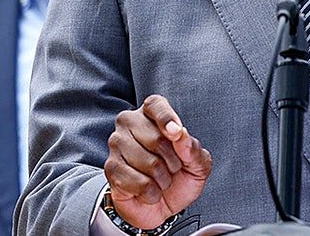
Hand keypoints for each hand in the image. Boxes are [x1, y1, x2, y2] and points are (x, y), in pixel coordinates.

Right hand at [104, 94, 212, 228]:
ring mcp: (117, 144)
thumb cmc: (179, 177)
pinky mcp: (111, 168)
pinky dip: (152, 193)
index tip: (176, 133)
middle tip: (171, 168)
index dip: (167, 118)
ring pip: (150, 164)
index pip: (155, 105)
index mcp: (151, 113)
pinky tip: (149, 191)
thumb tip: (181, 135)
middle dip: (173, 161)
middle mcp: (129, 123)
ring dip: (163, 180)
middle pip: (158, 139)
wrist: (161, 205)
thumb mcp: (198, 164)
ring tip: (160, 180)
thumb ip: (193, 148)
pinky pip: (140, 183)